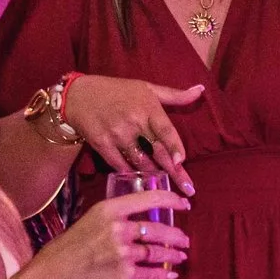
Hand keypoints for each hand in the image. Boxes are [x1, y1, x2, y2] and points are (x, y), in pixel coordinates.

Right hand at [19, 187, 190, 278]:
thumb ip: (111, 220)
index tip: (185, 203)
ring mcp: (123, 253)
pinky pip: (152, 274)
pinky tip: (170, 275)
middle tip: (184, 240)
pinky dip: (164, 275)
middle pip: (159, 229)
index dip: (172, 200)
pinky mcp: (124, 275)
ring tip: (180, 256)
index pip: (149, 199)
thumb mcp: (86, 223)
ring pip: (158, 252)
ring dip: (173, 255)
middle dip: (176, 236)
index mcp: (108, 210)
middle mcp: (118, 229)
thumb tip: (134, 219)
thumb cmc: (64, 252)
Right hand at [58, 76, 204, 193]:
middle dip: (174, 172)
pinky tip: (143, 184)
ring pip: (140, 162)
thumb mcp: (147, 87)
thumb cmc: (117, 90)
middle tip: (188, 190)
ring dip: (154, 177)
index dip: (175, 147)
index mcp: (148, 108)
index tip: (182, 162)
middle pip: (157, 152)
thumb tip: (200, 90)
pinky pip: (120, 165)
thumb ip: (174, 95)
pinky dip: (132, 174)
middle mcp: (133, 122)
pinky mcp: (102, 145)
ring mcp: (117, 135)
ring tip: (169, 190)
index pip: (166, 131)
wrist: (79, 95)